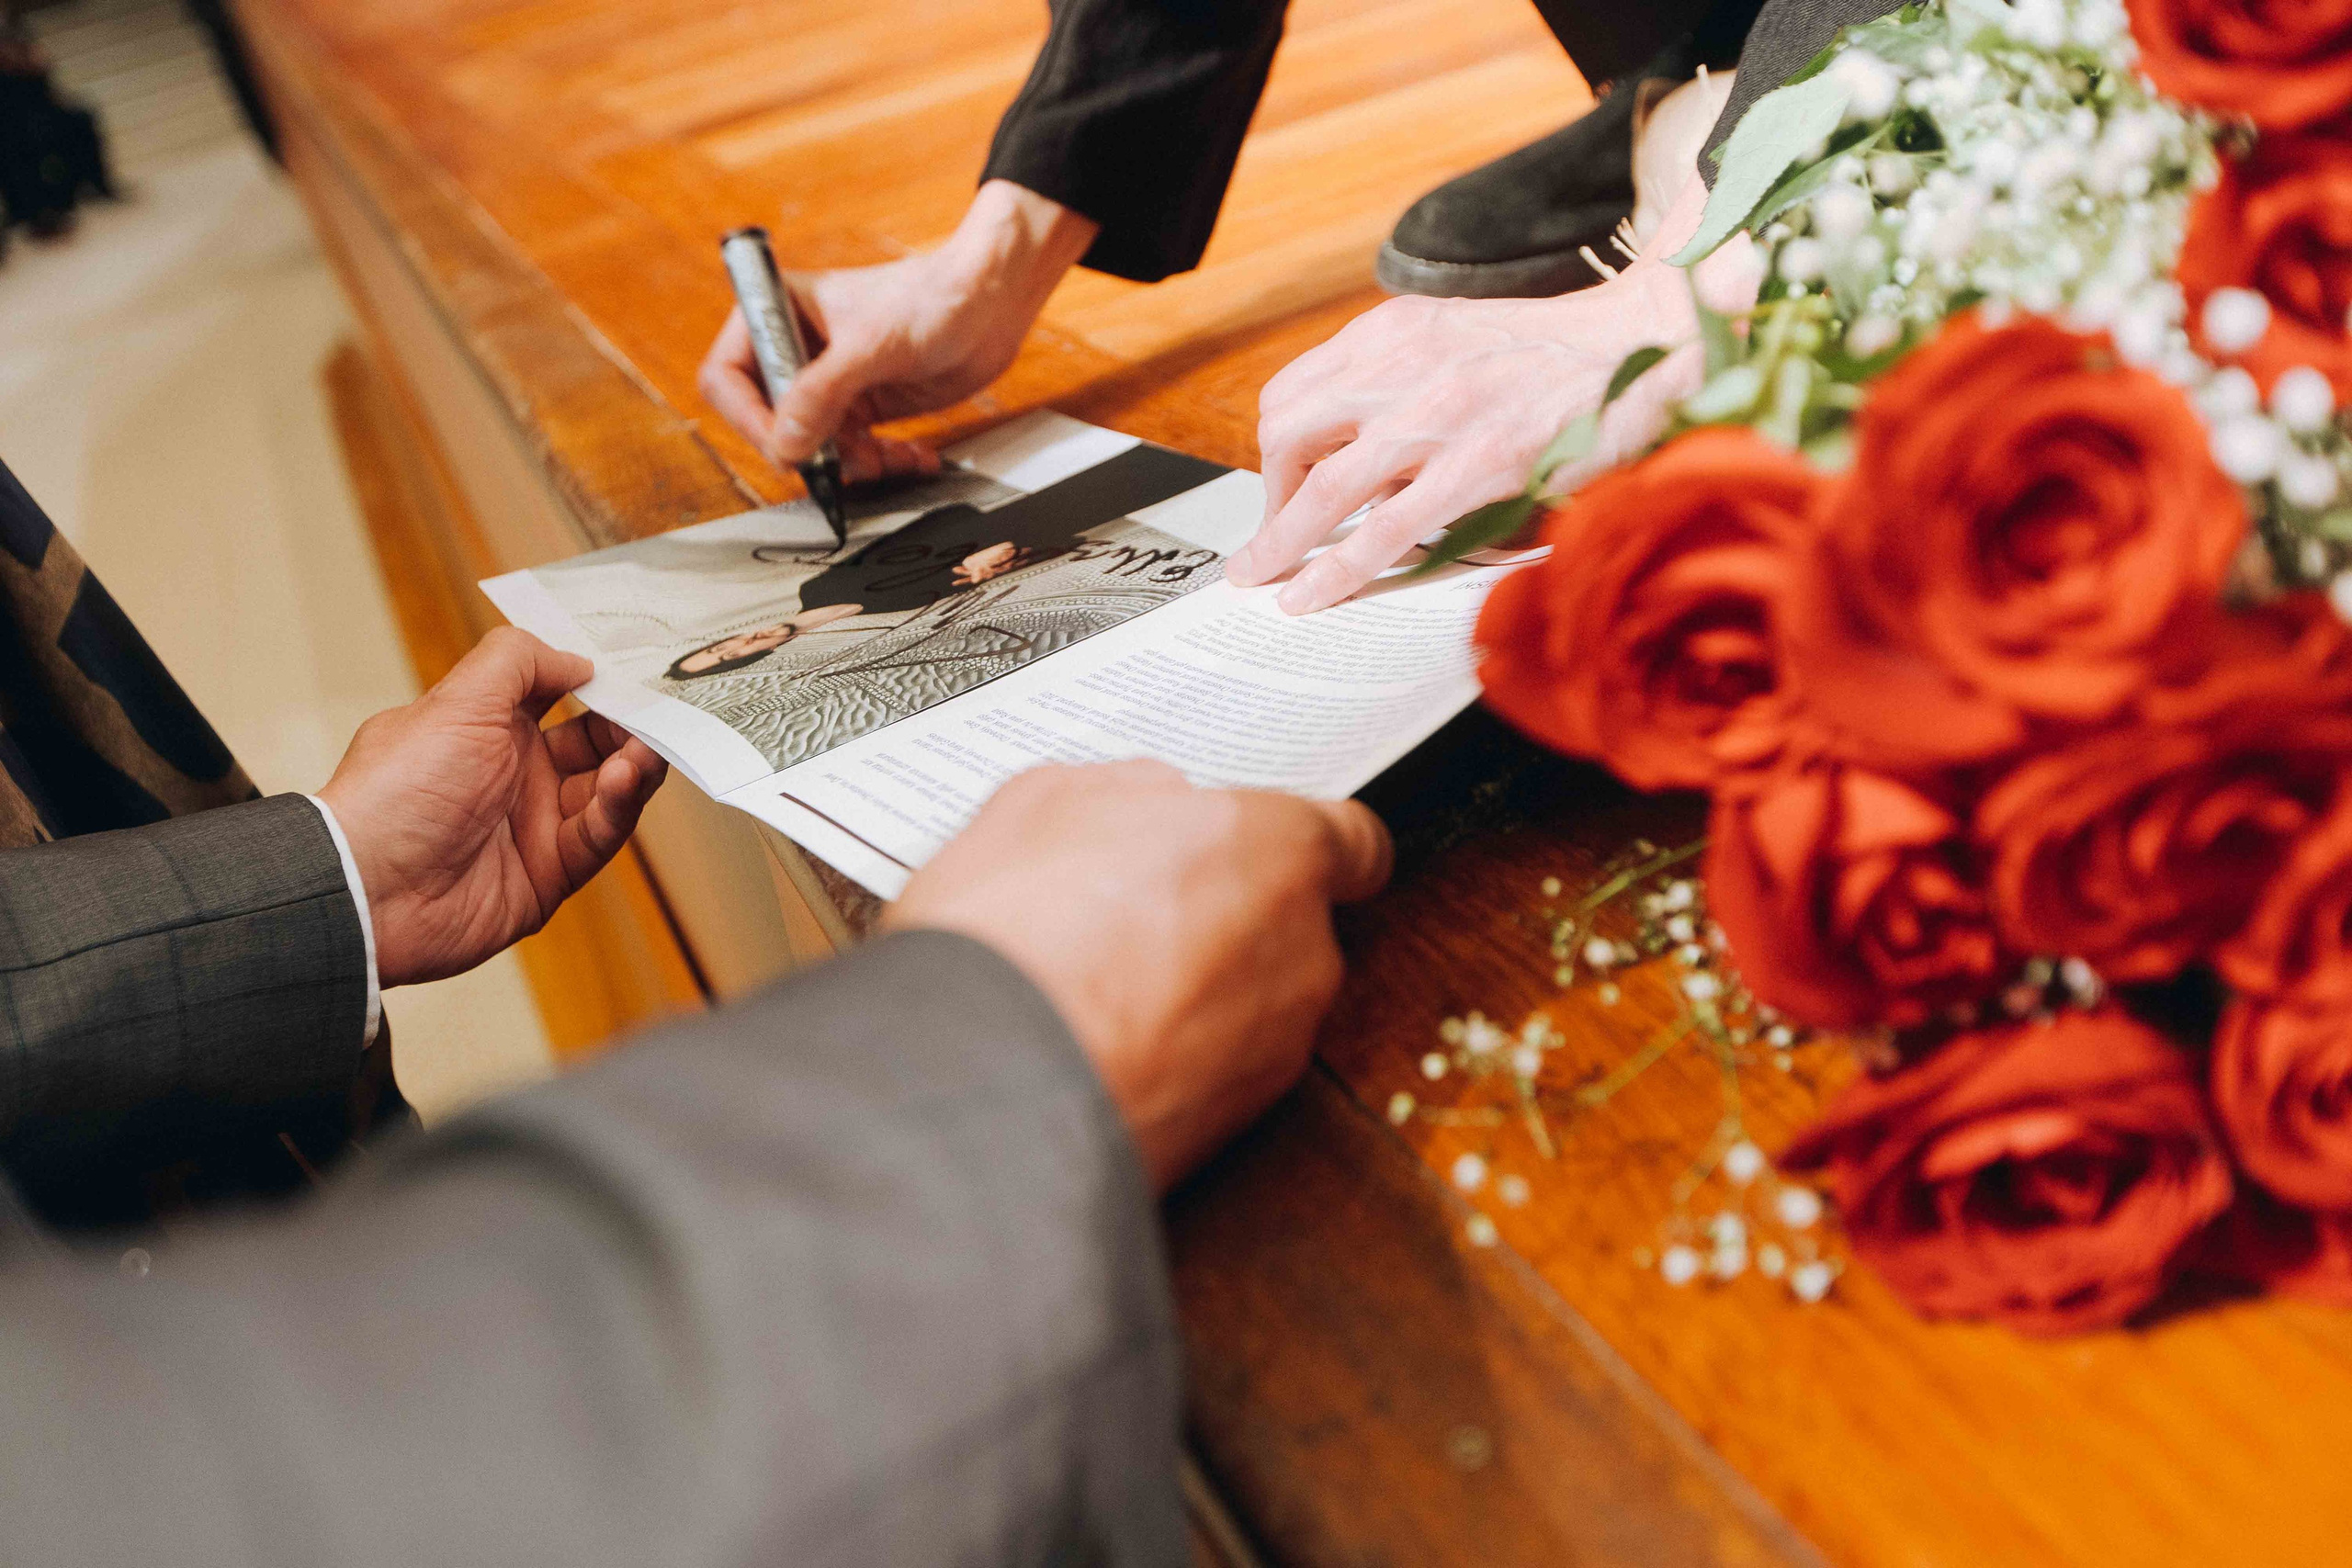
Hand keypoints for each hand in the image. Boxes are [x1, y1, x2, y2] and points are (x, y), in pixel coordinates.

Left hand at [318, 628, 668, 986]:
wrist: (367, 890)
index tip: (639, 671)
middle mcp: (512, 776)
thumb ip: (519, 662)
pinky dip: (615, 809)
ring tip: (644, 753)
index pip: (557, 696)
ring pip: (604, 793)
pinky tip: (622, 782)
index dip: (597, 683)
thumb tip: (577, 661)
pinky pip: (595, 839)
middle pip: (593, 745)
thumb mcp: (456, 701)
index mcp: (486, 729)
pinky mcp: (547, 877)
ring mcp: (531, 827)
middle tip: (659, 715)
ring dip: (630, 768)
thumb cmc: (397, 790)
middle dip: (629, 728)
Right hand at [698, 180, 1099, 483]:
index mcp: (778, 313)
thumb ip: (822, 394)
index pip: (727, 376)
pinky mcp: (864, 403)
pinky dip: (881, 462)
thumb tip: (784, 445)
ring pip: (813, 444)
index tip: (785, 447)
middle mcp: (797, 348)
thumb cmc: (933, 296)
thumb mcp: (873, 345)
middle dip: (807, 449)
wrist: (994, 299)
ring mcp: (830, 380)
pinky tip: (913, 458)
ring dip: (848, 464)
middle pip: (768, 420)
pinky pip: (853, 449)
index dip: (748, 418)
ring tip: (886, 461)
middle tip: (843, 463)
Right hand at [882, 762, 1393, 1188]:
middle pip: (1291, 923)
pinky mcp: (1237, 1127)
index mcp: (1277, 851)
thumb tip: (1150, 799)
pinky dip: (1172, 1059)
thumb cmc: (1022, 930)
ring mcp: (1276, 1048)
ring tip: (1093, 985)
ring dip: (1195, 993)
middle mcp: (1303, 951)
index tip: (1256, 848)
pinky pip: (1215, 1071)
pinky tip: (1093, 1043)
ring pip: (1252, 1002)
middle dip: (1225, 917)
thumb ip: (1129, 790)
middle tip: (1132, 911)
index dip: (1301, 846)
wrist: (986, 1082)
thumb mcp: (1048, 802)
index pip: (1355, 844)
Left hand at [1227, 172, 1761, 615]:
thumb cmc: (1554, 357)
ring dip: (1282, 544)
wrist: (1645, 346)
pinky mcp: (1477, 466)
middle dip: (1269, 497)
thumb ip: (1400, 383)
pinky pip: (1384, 530)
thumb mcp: (1458, 340)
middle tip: (1271, 541)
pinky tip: (1312, 595)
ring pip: (1323, 488)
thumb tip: (1352, 457)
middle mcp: (1404, 365)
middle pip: (1289, 434)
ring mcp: (1438, 416)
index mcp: (1395, 331)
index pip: (1294, 391)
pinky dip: (1335, 569)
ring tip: (1261, 580)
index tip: (1278, 487)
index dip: (1275, 450)